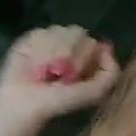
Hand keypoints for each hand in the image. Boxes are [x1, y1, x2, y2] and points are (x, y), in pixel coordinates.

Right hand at [0, 25, 120, 126]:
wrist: (24, 103)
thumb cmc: (58, 101)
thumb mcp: (94, 93)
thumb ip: (110, 73)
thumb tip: (107, 46)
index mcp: (87, 56)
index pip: (93, 41)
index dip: (85, 56)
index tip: (76, 75)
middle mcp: (70, 44)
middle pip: (78, 32)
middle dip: (69, 56)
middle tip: (59, 76)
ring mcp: (51, 39)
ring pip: (59, 31)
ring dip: (53, 55)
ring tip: (45, 73)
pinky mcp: (31, 37)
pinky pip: (40, 33)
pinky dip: (38, 52)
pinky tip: (33, 65)